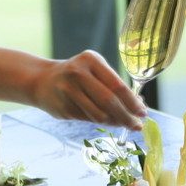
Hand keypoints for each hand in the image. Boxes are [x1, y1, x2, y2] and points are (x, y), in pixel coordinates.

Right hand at [29, 50, 147, 128]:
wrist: (42, 81)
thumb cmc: (77, 75)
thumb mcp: (94, 70)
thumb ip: (113, 85)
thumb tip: (138, 107)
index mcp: (91, 60)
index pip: (117, 85)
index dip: (132, 102)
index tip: (143, 113)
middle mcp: (78, 73)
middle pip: (109, 101)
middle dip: (126, 116)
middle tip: (136, 126)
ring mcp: (67, 91)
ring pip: (98, 114)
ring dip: (114, 122)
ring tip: (123, 123)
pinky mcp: (62, 108)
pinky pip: (88, 119)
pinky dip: (101, 122)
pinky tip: (107, 121)